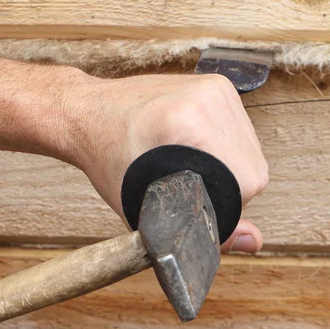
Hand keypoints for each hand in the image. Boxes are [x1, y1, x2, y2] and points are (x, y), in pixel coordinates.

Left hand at [0, 40, 267, 252]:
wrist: (77, 110)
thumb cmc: (98, 158)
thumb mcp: (143, 204)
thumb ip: (197, 227)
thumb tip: (252, 244)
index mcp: (186, 126)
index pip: (246, 184)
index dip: (226, 210)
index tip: (198, 213)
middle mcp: (203, 100)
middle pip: (250, 167)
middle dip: (224, 191)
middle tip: (186, 194)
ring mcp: (207, 87)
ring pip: (246, 149)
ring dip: (224, 170)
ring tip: (184, 172)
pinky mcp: (206, 83)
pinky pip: (236, 130)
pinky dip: (222, 149)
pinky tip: (192, 152)